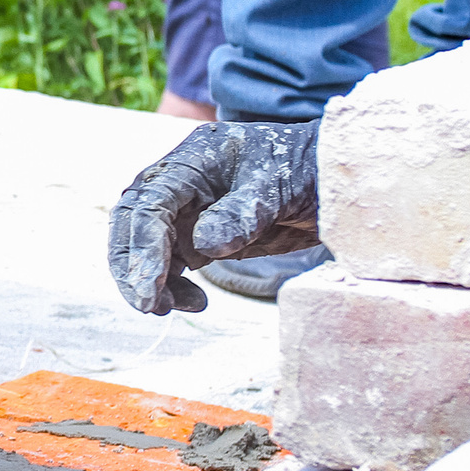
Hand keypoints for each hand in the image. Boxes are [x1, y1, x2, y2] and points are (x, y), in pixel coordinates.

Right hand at [108, 120, 320, 313]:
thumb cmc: (310, 169)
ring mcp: (188, 212)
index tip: (149, 286)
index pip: (150, 203)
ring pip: (145, 247)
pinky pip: (171, 263)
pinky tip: (194, 302)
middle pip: (133, 223)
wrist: (337, 181)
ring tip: (170, 308)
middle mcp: (180, 185)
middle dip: (132, 266)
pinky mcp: (199, 238)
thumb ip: (243, 212)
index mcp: (193, 162)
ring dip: (149, 280)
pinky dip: (173, 286)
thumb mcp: (280, 185)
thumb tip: (206, 247)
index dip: (143, 245)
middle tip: (149, 304)